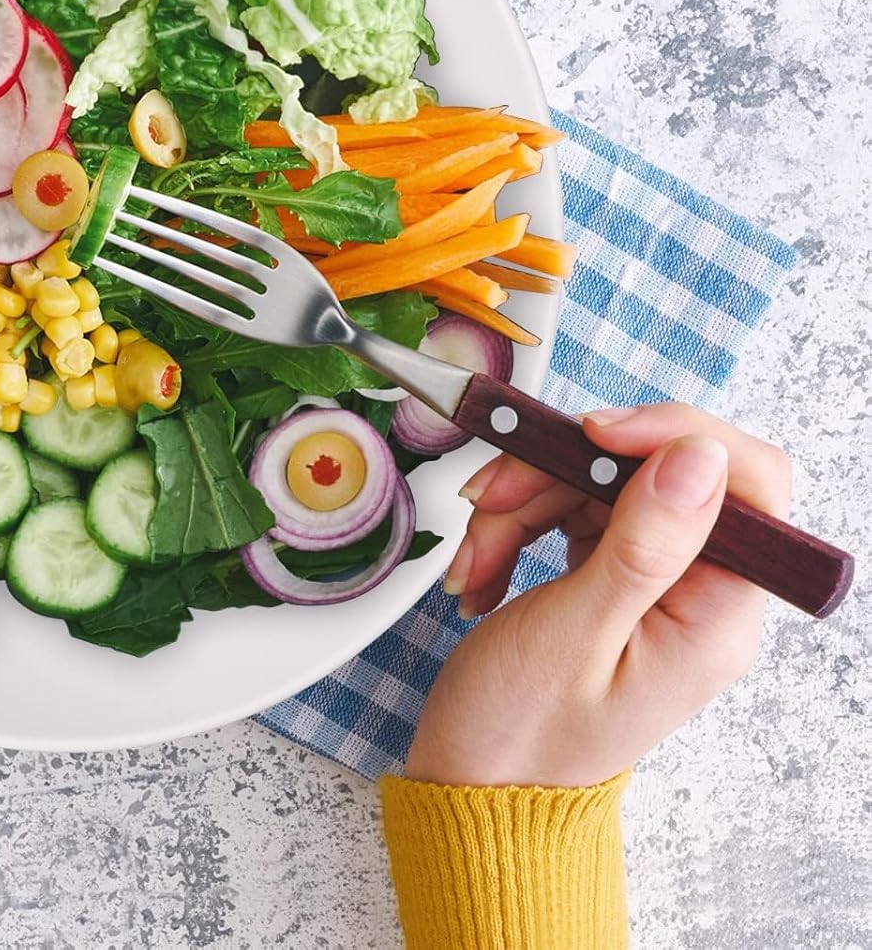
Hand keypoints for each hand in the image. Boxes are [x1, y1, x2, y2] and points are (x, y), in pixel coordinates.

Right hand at [403, 404, 790, 786]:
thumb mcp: (575, 633)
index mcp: (716, 616)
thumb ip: (643, 543)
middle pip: (651, 473)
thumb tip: (699, 456)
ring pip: (600, 484)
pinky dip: (515, 524)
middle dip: (559, 474)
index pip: (746, 483)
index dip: (675, 436)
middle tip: (492, 502)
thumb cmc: (520, 733)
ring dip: (522, 504)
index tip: (593, 432)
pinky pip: (570, 511)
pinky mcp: (610, 578)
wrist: (473, 786)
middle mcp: (699, 595)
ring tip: (476, 558)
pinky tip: (482, 566)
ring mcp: (653, 584)